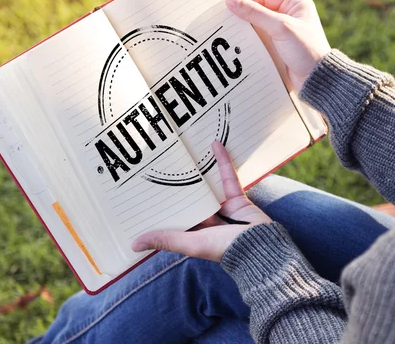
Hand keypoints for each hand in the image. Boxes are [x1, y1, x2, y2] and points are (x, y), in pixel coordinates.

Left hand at [131, 141, 271, 261]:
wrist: (261, 247)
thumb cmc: (224, 249)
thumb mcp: (191, 243)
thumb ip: (166, 240)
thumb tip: (133, 245)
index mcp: (194, 233)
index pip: (175, 217)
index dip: (162, 206)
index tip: (146, 191)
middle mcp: (207, 220)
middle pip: (190, 199)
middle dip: (177, 184)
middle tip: (161, 162)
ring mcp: (223, 208)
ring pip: (208, 186)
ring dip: (199, 171)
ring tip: (185, 152)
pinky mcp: (237, 198)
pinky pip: (228, 177)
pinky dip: (223, 162)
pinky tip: (214, 145)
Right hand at [226, 0, 331, 90]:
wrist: (316, 79)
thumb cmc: (306, 50)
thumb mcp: (280, 27)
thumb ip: (255, 13)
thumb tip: (230, 0)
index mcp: (295, 3)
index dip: (246, 1)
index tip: (228, 8)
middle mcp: (290, 15)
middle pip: (259, 11)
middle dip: (244, 17)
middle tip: (226, 22)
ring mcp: (284, 32)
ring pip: (258, 27)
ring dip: (246, 32)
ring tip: (231, 35)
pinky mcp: (279, 47)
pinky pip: (260, 41)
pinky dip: (251, 43)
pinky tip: (241, 47)